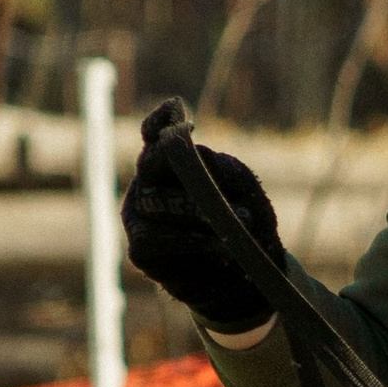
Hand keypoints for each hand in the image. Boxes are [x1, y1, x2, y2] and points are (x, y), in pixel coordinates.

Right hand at [119, 101, 281, 330]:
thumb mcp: (243, 188)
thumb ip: (221, 167)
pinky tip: (220, 245)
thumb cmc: (246, 223)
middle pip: (151, 162)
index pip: (153, 133)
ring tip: (242, 220)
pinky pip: (156, 238)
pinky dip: (190, 240)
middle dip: (183, 165)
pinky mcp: (141, 249)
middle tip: (218, 177)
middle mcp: (147, 184)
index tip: (177, 109)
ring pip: (155, 201)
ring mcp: (139, 216)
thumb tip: (194, 148)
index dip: (159, 121)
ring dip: (198, 210)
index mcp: (168, 162)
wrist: (249, 277)